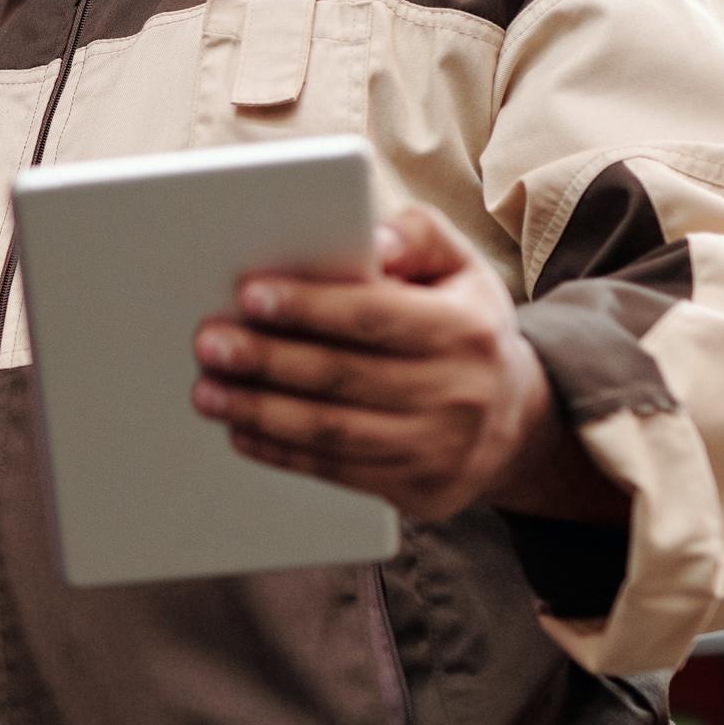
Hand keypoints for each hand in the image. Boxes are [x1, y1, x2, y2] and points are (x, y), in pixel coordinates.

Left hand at [189, 204, 560, 523]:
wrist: (515, 421)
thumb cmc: (464, 328)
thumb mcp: (460, 269)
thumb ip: (418, 236)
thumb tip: (374, 239)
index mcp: (463, 328)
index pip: (375, 316)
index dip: (309, 307)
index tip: (249, 296)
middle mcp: (457, 391)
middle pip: (343, 376)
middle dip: (267, 360)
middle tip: (210, 344)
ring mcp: (438, 447)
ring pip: (333, 430)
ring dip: (260, 412)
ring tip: (208, 392)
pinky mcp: (417, 489)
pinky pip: (337, 471)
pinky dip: (281, 453)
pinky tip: (241, 431)